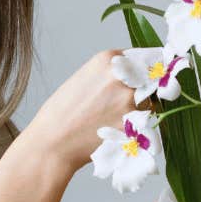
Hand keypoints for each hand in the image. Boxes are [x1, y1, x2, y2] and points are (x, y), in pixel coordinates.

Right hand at [20, 49, 137, 172]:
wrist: (52, 143)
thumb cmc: (61, 113)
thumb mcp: (83, 79)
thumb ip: (109, 74)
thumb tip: (135, 77)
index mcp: (107, 59)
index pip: (140, 58)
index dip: (141, 71)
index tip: (141, 79)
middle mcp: (121, 76)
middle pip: (148, 79)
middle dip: (141, 89)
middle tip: (121, 104)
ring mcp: (129, 99)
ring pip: (149, 101)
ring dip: (139, 109)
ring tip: (111, 119)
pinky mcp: (133, 123)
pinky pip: (146, 122)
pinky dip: (136, 126)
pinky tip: (114, 130)